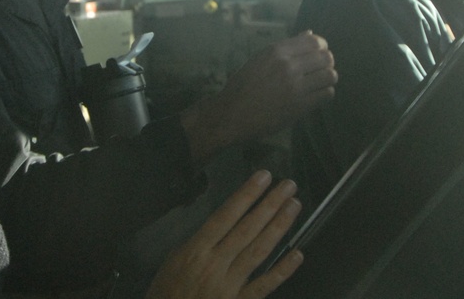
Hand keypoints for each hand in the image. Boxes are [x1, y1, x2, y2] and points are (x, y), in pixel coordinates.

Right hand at [145, 170, 303, 298]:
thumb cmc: (166, 292)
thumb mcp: (173, 260)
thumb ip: (197, 242)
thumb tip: (220, 225)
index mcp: (196, 250)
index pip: (225, 215)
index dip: (246, 195)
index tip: (262, 176)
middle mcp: (215, 264)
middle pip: (247, 229)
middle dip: (269, 205)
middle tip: (288, 186)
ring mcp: (229, 285)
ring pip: (259, 251)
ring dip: (278, 227)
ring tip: (293, 207)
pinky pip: (264, 286)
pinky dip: (282, 271)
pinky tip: (297, 255)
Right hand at [181, 31, 335, 164]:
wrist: (232, 114)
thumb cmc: (242, 85)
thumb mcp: (259, 59)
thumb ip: (285, 47)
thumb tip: (310, 34)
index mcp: (276, 51)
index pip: (313, 41)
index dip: (321, 46)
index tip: (318, 52)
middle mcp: (288, 66)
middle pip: (325, 57)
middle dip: (326, 62)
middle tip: (320, 69)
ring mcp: (295, 86)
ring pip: (330, 75)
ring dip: (328, 77)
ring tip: (319, 82)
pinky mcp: (300, 106)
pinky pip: (326, 94)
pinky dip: (325, 93)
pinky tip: (316, 94)